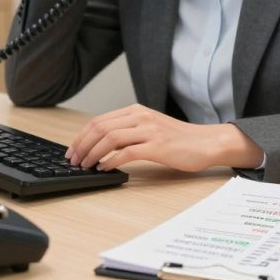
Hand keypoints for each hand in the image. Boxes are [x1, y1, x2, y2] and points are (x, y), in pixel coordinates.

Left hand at [65, 104, 263, 172]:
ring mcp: (149, 130)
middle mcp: (141, 117)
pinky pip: (127, 152)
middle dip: (82, 145)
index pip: (100, 120)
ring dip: (93, 153)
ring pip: (110, 138)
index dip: (82, 136)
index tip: (73, 150)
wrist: (207, 142)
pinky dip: (111, 160)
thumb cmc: (178, 139)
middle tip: (74, 160)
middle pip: (101, 127)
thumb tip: (101, 146)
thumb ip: (128, 132)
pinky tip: (105, 168)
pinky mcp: (158, 146)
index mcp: (136, 111)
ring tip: (86, 165)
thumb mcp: (149, 128)